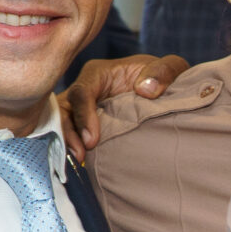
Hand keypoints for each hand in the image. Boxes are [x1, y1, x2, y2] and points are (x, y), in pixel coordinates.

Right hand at [61, 54, 188, 158]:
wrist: (162, 94)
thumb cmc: (161, 78)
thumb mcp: (169, 68)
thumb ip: (163, 72)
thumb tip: (145, 89)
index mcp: (99, 74)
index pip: (82, 91)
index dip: (84, 114)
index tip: (93, 139)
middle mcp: (85, 89)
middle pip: (64, 109)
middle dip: (67, 133)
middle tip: (80, 155)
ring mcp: (81, 109)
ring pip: (61, 123)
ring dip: (66, 142)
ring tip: (79, 161)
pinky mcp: (83, 125)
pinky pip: (69, 135)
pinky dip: (70, 147)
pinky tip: (80, 163)